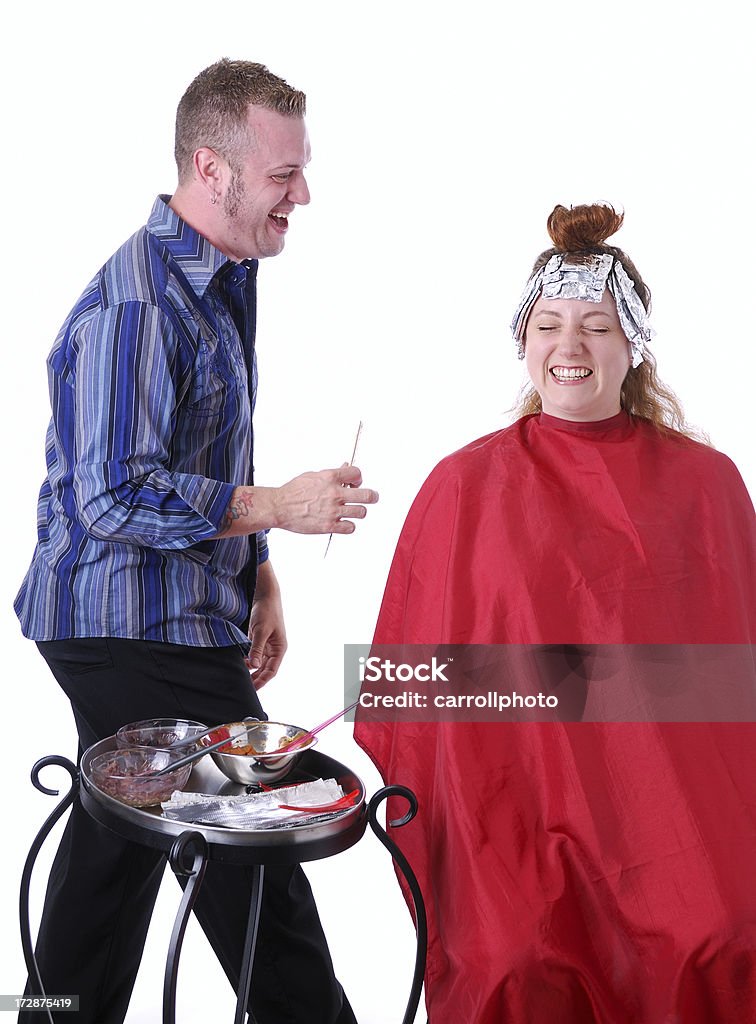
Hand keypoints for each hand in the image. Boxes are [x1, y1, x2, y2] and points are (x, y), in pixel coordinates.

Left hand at [246, 562, 287, 688]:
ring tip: (238, 677)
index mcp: (279, 649)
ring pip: (258, 663)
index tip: (251, 690)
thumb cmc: (267, 611)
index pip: (271, 671)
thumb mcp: (261, 630)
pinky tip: (237, 662)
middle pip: (264, 669)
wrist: (264, 594)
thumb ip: (257, 648)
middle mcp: (274, 649)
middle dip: (255, 678)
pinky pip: (253, 654)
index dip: (262, 681)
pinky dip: (246, 659)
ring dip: (250, 670)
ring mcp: (266, 644)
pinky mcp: (259, 639)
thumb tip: (254, 666)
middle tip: (242, 688)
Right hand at [273, 464, 378, 534]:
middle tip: (371, 497)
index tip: (356, 482)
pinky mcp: (329, 526)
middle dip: (372, 496)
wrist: (279, 507)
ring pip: (361, 512)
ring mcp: (333, 511)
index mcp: (330, 478)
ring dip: (359, 511)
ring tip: (353, 511)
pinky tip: (344, 522)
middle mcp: (334, 493)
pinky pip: (350, 527)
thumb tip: (344, 468)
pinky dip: (349, 525)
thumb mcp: (312, 476)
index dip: (359, 478)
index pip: (357, 473)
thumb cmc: (293, 492)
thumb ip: (331, 473)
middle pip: (367, 495)